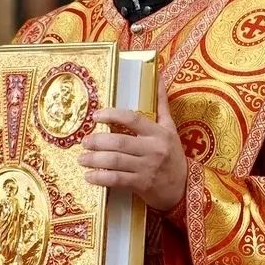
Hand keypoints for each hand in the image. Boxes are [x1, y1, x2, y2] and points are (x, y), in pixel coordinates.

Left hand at [78, 80, 187, 211]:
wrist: (183, 187)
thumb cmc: (173, 155)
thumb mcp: (170, 128)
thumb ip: (161, 105)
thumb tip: (157, 77)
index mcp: (159, 132)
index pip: (133, 119)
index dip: (112, 115)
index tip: (96, 115)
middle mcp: (153, 149)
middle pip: (119, 142)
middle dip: (97, 141)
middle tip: (84, 141)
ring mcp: (147, 168)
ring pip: (116, 161)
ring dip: (95, 159)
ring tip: (82, 158)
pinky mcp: (142, 185)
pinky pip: (117, 180)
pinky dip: (101, 178)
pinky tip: (89, 176)